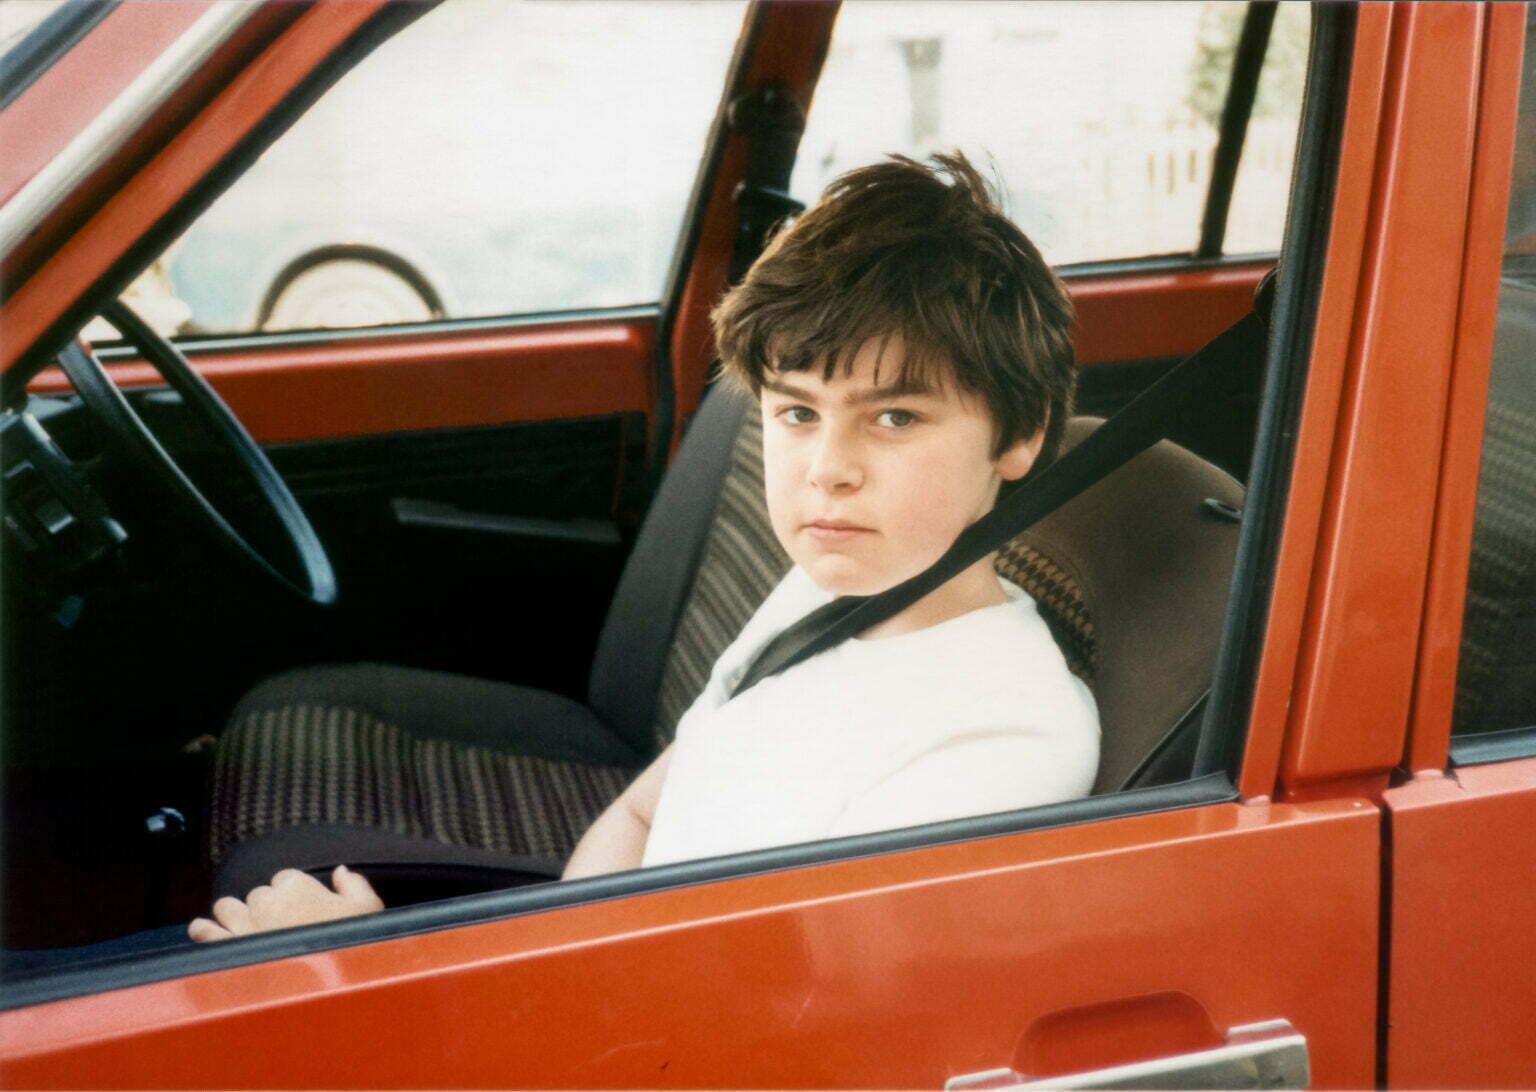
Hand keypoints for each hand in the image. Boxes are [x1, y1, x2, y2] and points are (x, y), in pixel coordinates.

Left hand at [188, 865, 382, 941]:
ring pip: (227, 907)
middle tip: (281, 927)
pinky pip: (205, 931)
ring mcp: (242, 925)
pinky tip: (208, 931)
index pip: (286, 879)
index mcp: (297, 884)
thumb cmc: (350, 949)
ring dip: (235, 915)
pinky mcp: (225, 949)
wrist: (324, 992)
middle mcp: (265, 900)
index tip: (302, 911)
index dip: (293, 895)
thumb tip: (341, 872)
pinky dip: (204, 930)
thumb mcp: (369, 912)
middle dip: (266, 907)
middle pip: (258, 894)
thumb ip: (355, 886)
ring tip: (248, 929)